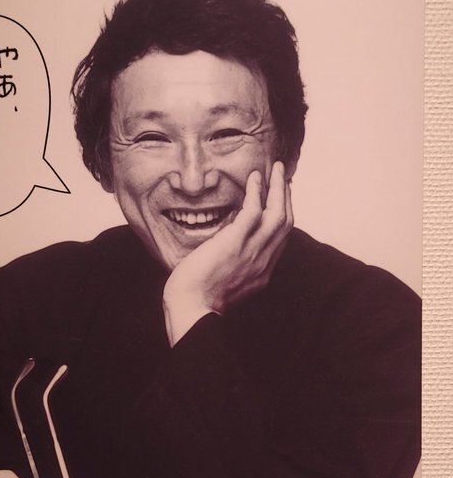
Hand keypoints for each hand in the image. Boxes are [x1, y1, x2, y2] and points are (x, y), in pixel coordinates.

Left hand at [163, 161, 292, 344]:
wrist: (191, 308)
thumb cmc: (198, 298)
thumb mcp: (226, 283)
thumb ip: (234, 266)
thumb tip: (226, 248)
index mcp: (262, 272)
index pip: (280, 239)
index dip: (283, 216)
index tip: (280, 199)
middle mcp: (263, 261)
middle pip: (286, 223)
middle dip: (286, 197)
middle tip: (283, 176)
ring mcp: (252, 252)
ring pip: (278, 214)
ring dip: (278, 188)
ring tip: (274, 168)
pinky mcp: (236, 242)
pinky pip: (254, 211)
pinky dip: (257, 192)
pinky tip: (254, 178)